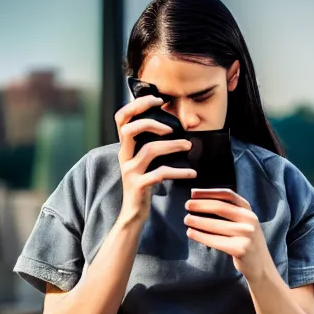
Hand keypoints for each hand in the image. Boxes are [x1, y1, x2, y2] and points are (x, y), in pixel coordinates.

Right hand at [115, 95, 196, 223]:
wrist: (133, 214)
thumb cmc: (144, 184)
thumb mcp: (143, 162)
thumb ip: (150, 144)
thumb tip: (171, 126)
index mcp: (125, 147)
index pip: (122, 118)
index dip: (137, 105)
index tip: (157, 100)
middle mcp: (124, 156)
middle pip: (129, 129)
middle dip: (151, 120)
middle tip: (172, 126)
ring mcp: (130, 171)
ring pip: (150, 150)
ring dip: (173, 146)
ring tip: (188, 147)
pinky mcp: (139, 185)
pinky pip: (161, 173)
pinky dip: (179, 171)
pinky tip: (192, 173)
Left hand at [184, 189, 271, 280]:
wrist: (260, 265)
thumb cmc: (246, 241)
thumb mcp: (244, 222)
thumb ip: (230, 212)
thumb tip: (200, 201)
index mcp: (248, 210)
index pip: (228, 195)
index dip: (209, 192)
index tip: (193, 193)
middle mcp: (249, 220)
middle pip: (220, 207)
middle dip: (201, 205)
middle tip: (187, 205)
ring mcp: (246, 234)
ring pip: (215, 225)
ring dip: (198, 221)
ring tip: (186, 219)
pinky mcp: (240, 249)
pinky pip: (215, 240)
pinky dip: (201, 236)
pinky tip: (191, 233)